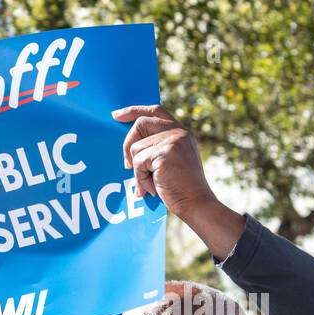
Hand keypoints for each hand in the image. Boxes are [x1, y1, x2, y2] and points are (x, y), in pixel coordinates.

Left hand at [111, 103, 243, 256]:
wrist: (196, 204)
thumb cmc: (183, 188)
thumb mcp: (173, 161)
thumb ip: (159, 147)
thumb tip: (130, 146)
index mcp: (182, 132)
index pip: (155, 111)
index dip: (134, 111)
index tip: (116, 116)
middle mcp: (179, 132)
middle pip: (141, 123)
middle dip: (128, 143)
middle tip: (127, 165)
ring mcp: (173, 141)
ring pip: (136, 148)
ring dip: (139, 170)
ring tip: (153, 183)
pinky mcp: (164, 153)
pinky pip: (138, 162)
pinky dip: (141, 179)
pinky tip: (153, 188)